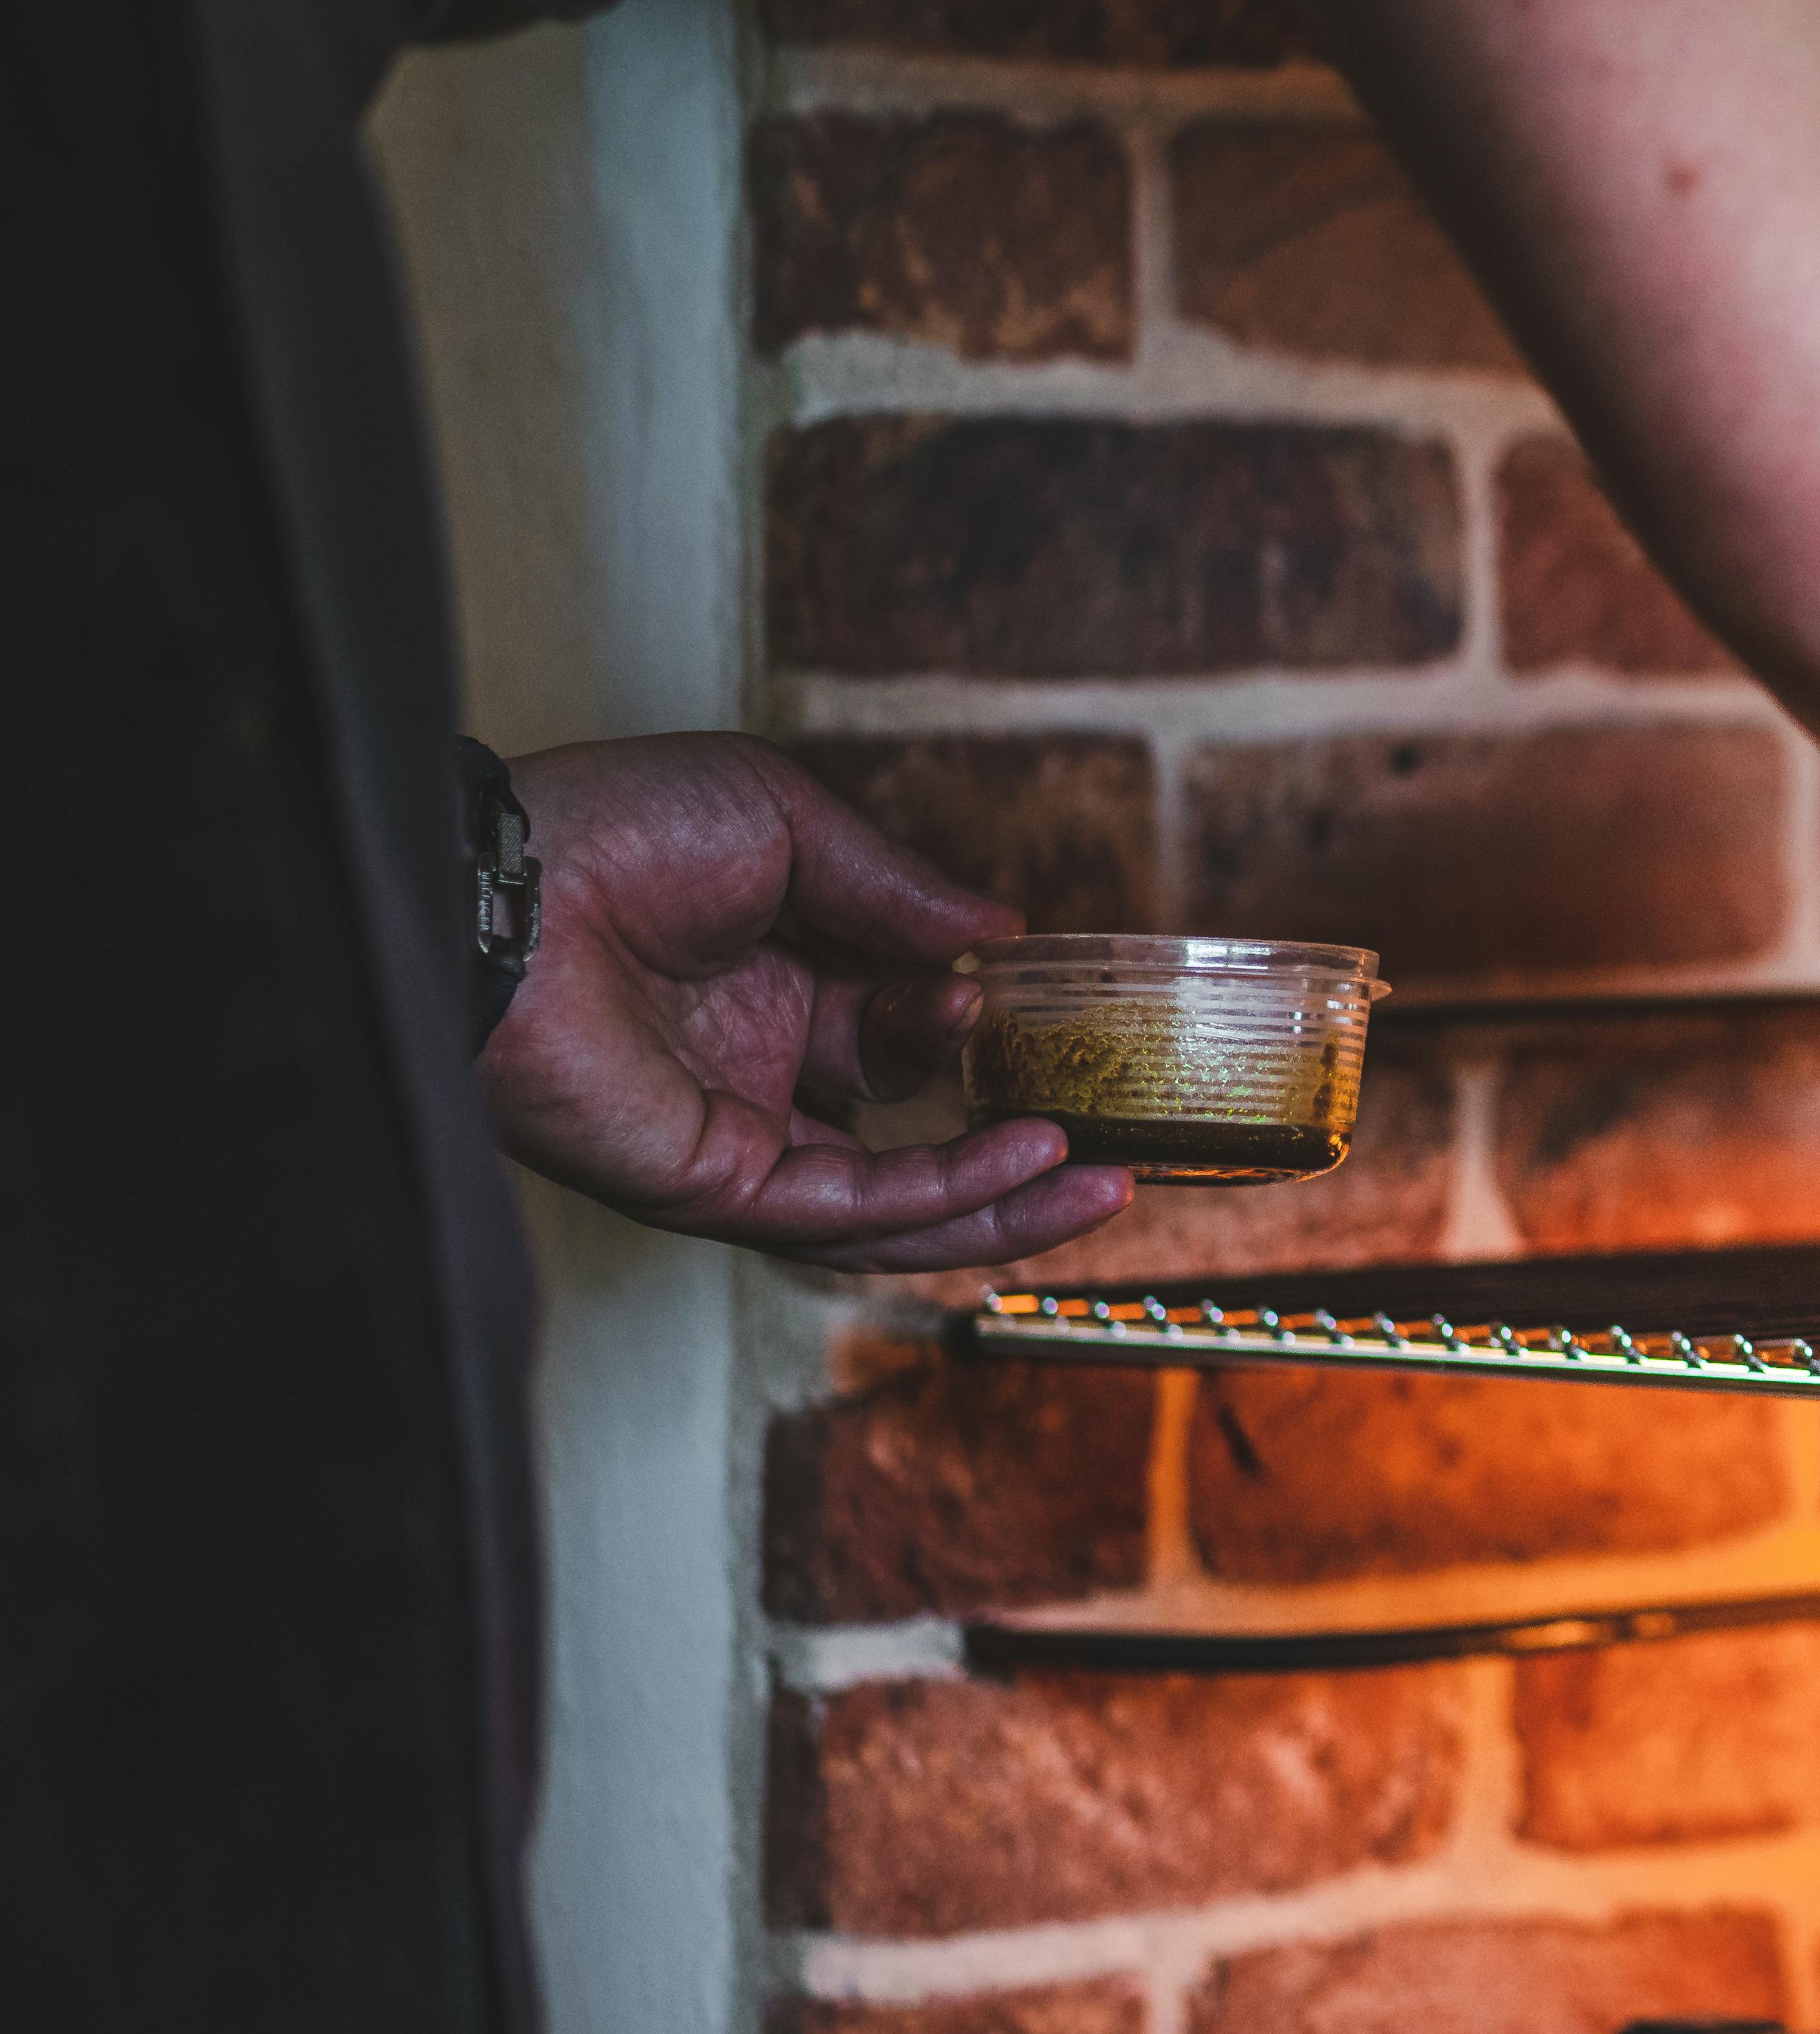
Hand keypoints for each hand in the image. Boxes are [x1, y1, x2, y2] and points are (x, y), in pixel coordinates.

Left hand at [474, 734, 1130, 1271]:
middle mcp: (758, 1069)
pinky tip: (1029, 1160)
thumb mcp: (783, 822)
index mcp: (768, 982)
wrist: (502, 887)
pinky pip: (853, 1212)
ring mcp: (739, 1132)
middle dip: (1012, 1131)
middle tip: (1103, 1126)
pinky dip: (949, 1196)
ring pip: (895, 1201)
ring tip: (1104, 1184)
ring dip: (1004, 1198)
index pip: (900, 1028)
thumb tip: (999, 939)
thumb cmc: (610, 831)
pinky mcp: (719, 1182)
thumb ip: (894, 888)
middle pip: (912, 1126)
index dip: (971, 1016)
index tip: (1020, 983)